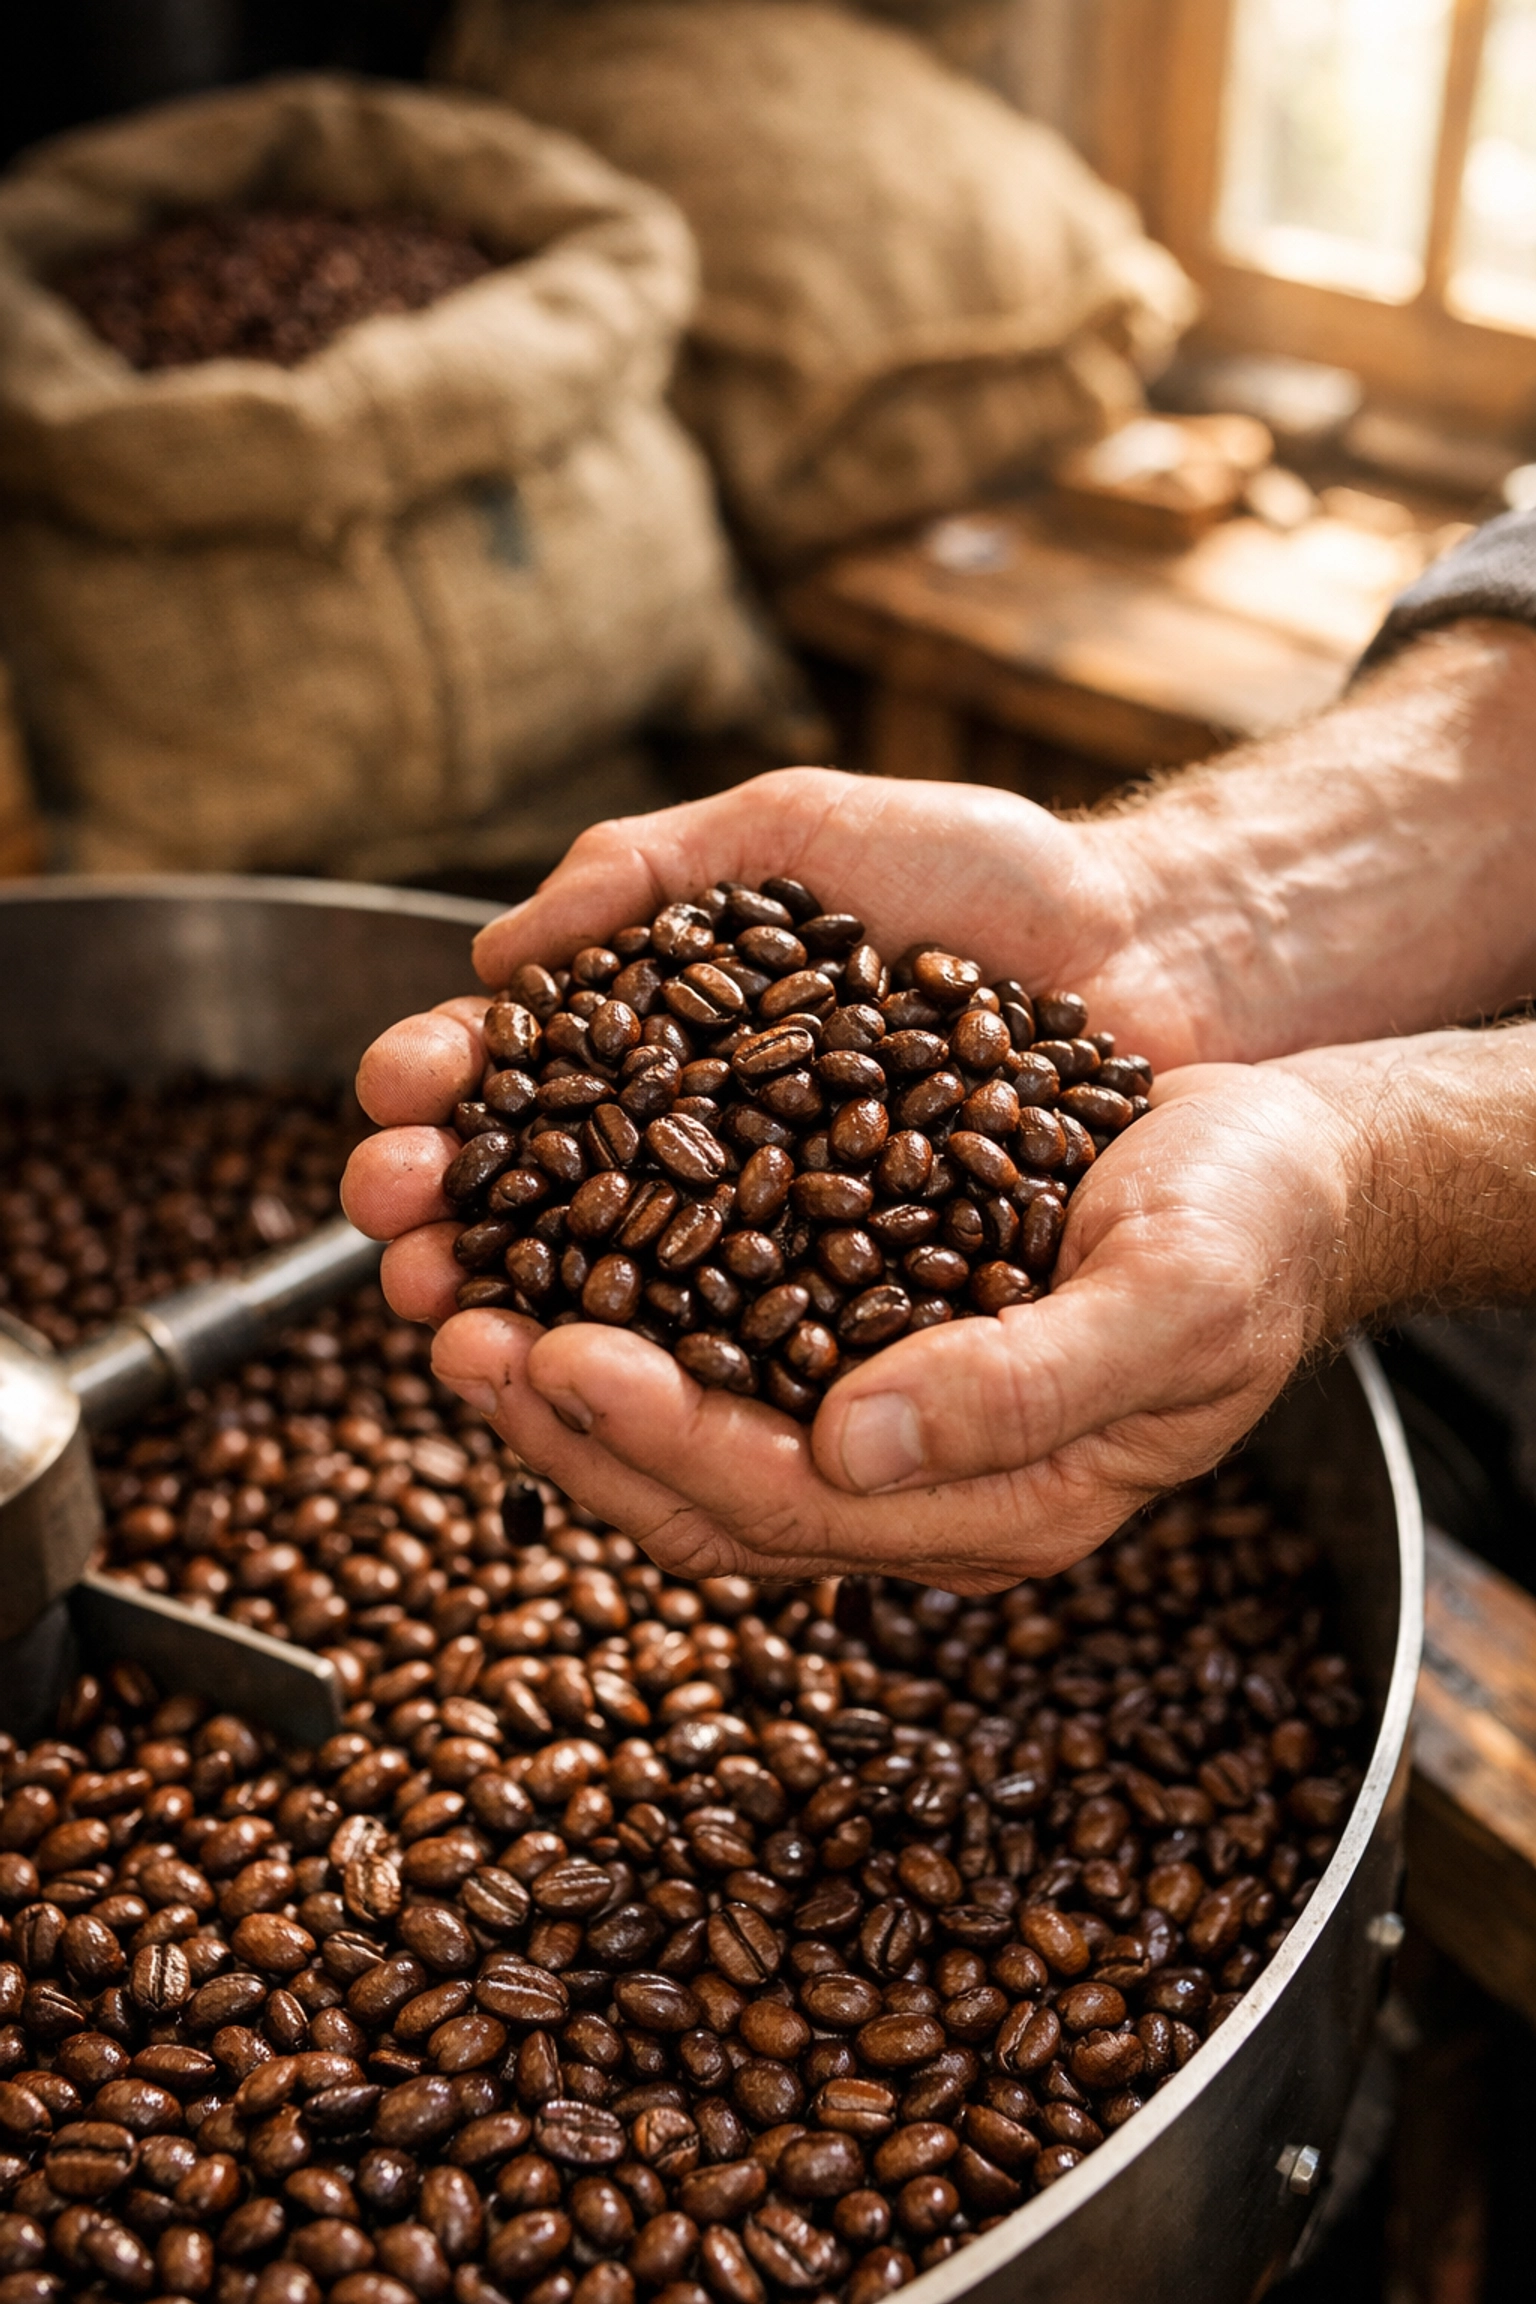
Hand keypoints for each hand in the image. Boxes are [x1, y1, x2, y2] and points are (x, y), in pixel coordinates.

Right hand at [341, 760, 1244, 1333]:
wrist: (1157, 944)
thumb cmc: (984, 877)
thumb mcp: (801, 833)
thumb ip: (651, 865)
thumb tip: (497, 954)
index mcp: (671, 1052)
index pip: (522, 1089)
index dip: (443, 1106)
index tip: (389, 1114)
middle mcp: (711, 1162)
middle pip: (547, 1215)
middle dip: (453, 1232)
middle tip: (398, 1244)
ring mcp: (787, 1252)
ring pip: (633, 1312)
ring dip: (533, 1330)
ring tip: (471, 1338)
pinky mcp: (872, 1322)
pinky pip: (764, 1369)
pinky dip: (682, 1385)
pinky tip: (612, 1390)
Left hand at [344, 1044, 1370, 1590]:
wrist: (1296, 1160)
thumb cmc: (1259, 1222)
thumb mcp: (1173, 1294)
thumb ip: (1025, 1383)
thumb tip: (854, 1444)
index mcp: (995, 1501)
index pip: (784, 1505)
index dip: (658, 1436)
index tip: (548, 1349)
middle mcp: (915, 1477)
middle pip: (698, 1486)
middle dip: (565, 1415)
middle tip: (449, 1326)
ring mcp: (881, 1411)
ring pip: (683, 1421)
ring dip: (559, 1365)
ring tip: (453, 1285)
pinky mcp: (859, 1326)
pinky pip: (710, 1339)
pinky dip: (616, 1295)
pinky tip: (543, 1235)